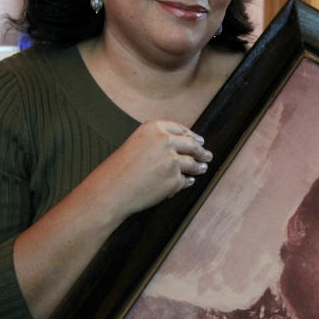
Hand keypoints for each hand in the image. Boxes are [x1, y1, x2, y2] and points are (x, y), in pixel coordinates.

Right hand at [92, 120, 212, 218]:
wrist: (111, 190)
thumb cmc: (120, 169)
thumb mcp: (137, 145)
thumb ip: (158, 143)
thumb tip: (185, 146)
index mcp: (154, 128)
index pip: (180, 129)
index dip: (192, 135)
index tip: (199, 139)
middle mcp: (165, 141)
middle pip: (191, 144)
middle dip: (201, 151)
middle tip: (207, 155)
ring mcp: (172, 160)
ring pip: (192, 163)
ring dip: (199, 166)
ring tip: (202, 168)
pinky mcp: (175, 179)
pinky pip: (185, 180)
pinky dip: (185, 182)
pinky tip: (187, 182)